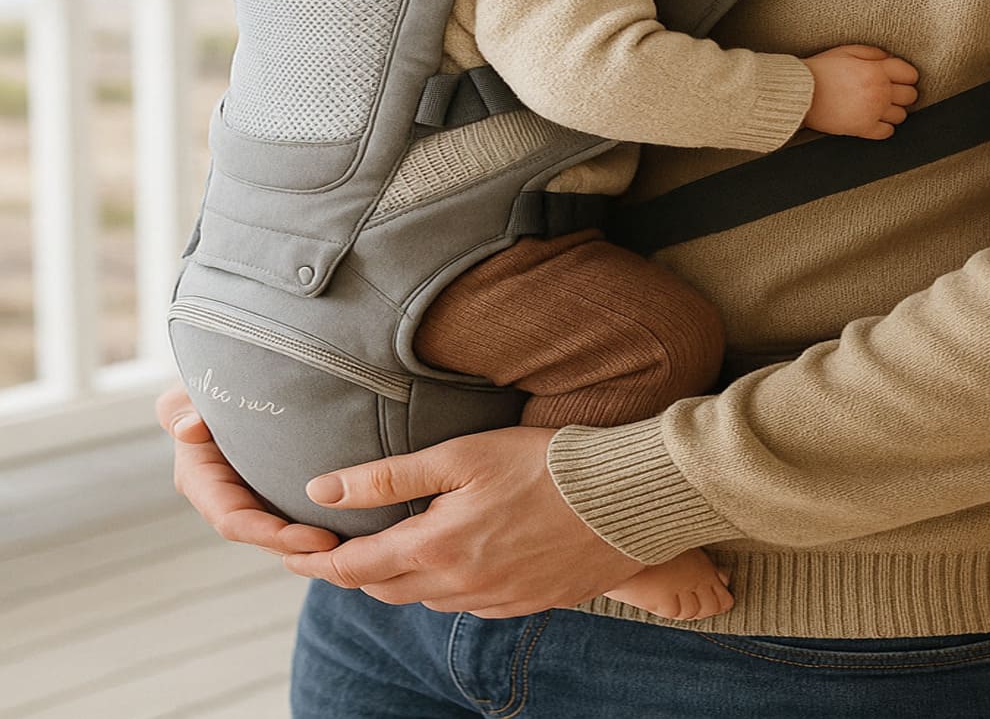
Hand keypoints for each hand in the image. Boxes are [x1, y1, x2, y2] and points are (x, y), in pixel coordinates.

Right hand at [155, 384, 339, 554]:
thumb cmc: (206, 381)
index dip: (272, 535)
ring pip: (280, 530)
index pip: (235, 520)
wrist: (226, 376)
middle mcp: (224, 495)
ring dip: (309, 542)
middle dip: (298, 546)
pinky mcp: (273, 486)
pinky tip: (351, 526)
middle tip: (342, 548)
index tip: (316, 538)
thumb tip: (189, 429)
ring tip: (351, 544)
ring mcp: (250, 494)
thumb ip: (180, 409)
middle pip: (263, 534)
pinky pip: (294, 511)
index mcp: (201, 479)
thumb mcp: (188, 392)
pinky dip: (316, 521)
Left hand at [282, 427, 646, 617]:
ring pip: (425, 599)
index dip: (318, 559)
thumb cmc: (545, 464)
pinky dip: (448, 584)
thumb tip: (320, 489)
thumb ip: (388, 477)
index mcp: (435, 550)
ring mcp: (494, 602)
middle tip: (339, 544)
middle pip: (384, 590)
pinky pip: (467, 604)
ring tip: (398, 543)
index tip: (295, 548)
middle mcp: (458, 588)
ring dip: (403, 576)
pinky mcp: (525, 604)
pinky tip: (460, 555)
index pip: (353, 569)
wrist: (624, 498)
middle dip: (356, 570)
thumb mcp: (461, 456)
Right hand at [801, 44, 918, 138]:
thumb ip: (873, 53)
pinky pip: (887, 132)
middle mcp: (879, 92)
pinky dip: (884, 126)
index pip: (910, 74)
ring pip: (901, 116)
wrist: (799, 92)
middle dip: (903, 92)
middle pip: (910, 96)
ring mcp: (872, 112)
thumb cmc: (821, 70)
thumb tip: (890, 59)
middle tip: (890, 91)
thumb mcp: (847, 51)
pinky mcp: (863, 129)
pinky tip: (873, 118)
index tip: (900, 77)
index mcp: (876, 71)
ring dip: (894, 110)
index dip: (906, 75)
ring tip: (880, 105)